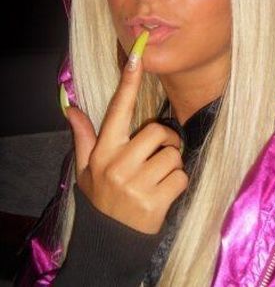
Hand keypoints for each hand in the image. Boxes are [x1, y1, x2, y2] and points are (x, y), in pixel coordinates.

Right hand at [65, 36, 187, 233]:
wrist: (110, 242)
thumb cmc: (101, 198)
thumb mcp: (86, 169)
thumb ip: (83, 136)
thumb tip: (70, 107)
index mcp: (104, 152)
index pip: (117, 109)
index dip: (128, 82)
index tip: (137, 57)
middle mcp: (118, 165)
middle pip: (158, 131)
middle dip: (166, 141)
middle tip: (160, 154)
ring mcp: (136, 184)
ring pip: (173, 155)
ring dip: (172, 165)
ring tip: (157, 178)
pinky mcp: (155, 201)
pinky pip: (181, 177)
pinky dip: (179, 183)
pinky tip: (164, 193)